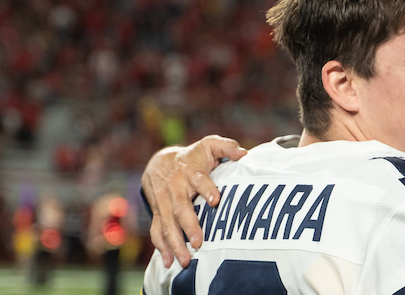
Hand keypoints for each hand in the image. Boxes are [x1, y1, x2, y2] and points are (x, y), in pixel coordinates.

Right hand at [141, 135, 246, 267]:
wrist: (158, 162)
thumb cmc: (193, 156)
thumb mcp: (209, 145)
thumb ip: (226, 147)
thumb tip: (244, 152)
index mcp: (190, 171)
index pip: (199, 180)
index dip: (206, 189)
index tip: (216, 200)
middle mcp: (175, 188)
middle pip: (180, 208)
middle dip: (189, 226)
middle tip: (199, 242)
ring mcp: (164, 202)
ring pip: (167, 224)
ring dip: (175, 243)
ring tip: (185, 260)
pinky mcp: (157, 213)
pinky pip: (157, 231)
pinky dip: (161, 247)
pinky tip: (168, 262)